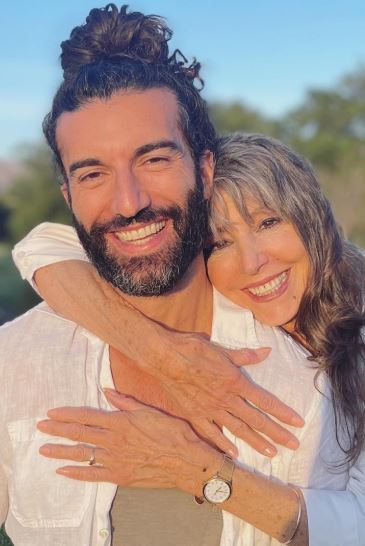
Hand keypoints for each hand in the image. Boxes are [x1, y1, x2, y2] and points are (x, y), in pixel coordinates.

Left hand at [37, 395, 219, 494]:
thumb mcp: (151, 411)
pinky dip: (76, 473)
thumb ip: (126, 402)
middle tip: (40, 427)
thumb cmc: (172, 432)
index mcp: (120, 421)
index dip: (67, 414)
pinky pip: (93, 475)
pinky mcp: (119, 476)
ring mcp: (115, 459)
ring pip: (82, 454)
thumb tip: (107, 391)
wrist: (187, 460)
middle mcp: (114, 440)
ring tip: (44, 450)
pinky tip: (63, 471)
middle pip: (79, 434)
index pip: (87, 416)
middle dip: (57, 430)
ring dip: (61, 451)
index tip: (51, 412)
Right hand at [142, 331, 303, 456]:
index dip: (283, 413)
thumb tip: (266, 352)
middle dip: (277, 433)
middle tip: (293, 445)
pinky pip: (212, 433)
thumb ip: (245, 356)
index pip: (265, 401)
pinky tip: (234, 453)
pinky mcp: (195, 415)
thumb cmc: (193, 350)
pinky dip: (223, 444)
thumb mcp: (222, 350)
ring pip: (238, 429)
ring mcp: (211, 410)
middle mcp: (227, 400)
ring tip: (272, 453)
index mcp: (235, 382)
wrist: (166, 358)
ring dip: (256, 442)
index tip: (298, 423)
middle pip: (257, 420)